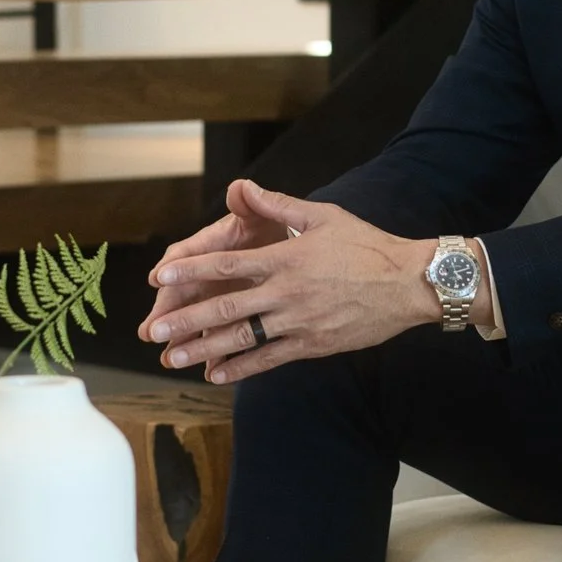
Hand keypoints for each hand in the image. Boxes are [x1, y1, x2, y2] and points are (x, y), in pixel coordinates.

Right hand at [140, 182, 290, 347]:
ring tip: (171, 358)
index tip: (158, 278)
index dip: (175, 266)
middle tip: (150, 331)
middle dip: (168, 313)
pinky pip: (224, 338)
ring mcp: (220, 298)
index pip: (187, 255)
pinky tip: (211, 372)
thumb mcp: (262, 215)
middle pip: (184, 295)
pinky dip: (219, 355)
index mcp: (212, 247)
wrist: (293, 248)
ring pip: (199, 321)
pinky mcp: (236, 317)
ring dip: (186, 339)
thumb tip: (240, 189)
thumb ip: (251, 205)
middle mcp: (209, 275)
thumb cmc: (271, 229)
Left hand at [142, 179, 439, 383]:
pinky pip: (270, 359)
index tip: (160, 276)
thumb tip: (242, 187)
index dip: (190, 270)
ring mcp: (298, 323)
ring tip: (173, 358)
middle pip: (226, 308)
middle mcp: (286, 292)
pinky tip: (216, 374)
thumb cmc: (366, 245)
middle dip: (186, 320)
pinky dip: (241, 368)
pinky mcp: (312, 345)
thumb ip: (278, 205)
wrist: (408, 284)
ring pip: (242, 339)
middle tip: (153, 331)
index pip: (227, 265)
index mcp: (285, 258)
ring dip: (204, 349)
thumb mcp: (322, 216)